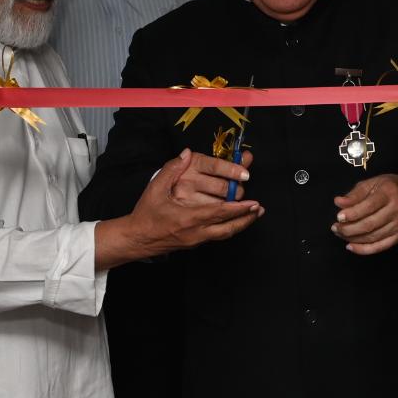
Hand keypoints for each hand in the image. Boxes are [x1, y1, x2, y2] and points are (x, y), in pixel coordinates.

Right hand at [115, 150, 261, 260]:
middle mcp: (196, 232)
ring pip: (225, 234)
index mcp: (188, 218)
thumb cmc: (146, 214)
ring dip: (241, 224)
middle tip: (259, 208)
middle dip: (246, 218)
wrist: (137, 238)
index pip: (219, 213)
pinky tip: (236, 221)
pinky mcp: (196, 243)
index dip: (238, 209)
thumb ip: (171, 170)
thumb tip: (186, 154)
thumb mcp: (155, 189)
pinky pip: (218, 236)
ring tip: (254, 214)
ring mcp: (197, 239)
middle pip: (228, 227)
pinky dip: (230, 228)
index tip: (252, 203)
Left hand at [331, 173, 397, 256]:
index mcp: (389, 192)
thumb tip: (338, 202)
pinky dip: (364, 250)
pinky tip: (351, 246)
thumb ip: (355, 194)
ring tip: (340, 234)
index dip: (352, 214)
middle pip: (369, 224)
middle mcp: (396, 209)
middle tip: (335, 228)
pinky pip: (380, 246)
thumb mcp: (373, 183)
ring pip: (372, 237)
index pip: (368, 206)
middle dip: (348, 229)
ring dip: (353, 238)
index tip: (338, 217)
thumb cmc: (389, 188)